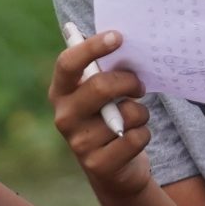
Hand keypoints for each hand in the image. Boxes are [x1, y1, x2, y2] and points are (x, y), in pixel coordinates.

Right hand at [49, 30, 152, 202]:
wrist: (112, 168)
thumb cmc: (108, 117)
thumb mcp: (99, 94)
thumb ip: (103, 71)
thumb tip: (120, 39)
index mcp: (60, 92)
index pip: (68, 64)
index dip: (92, 47)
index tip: (118, 37)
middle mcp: (64, 116)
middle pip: (100, 87)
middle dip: (129, 82)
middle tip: (140, 85)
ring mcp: (79, 143)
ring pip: (126, 114)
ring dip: (141, 112)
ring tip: (135, 118)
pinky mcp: (98, 164)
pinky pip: (135, 138)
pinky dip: (144, 134)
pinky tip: (134, 139)